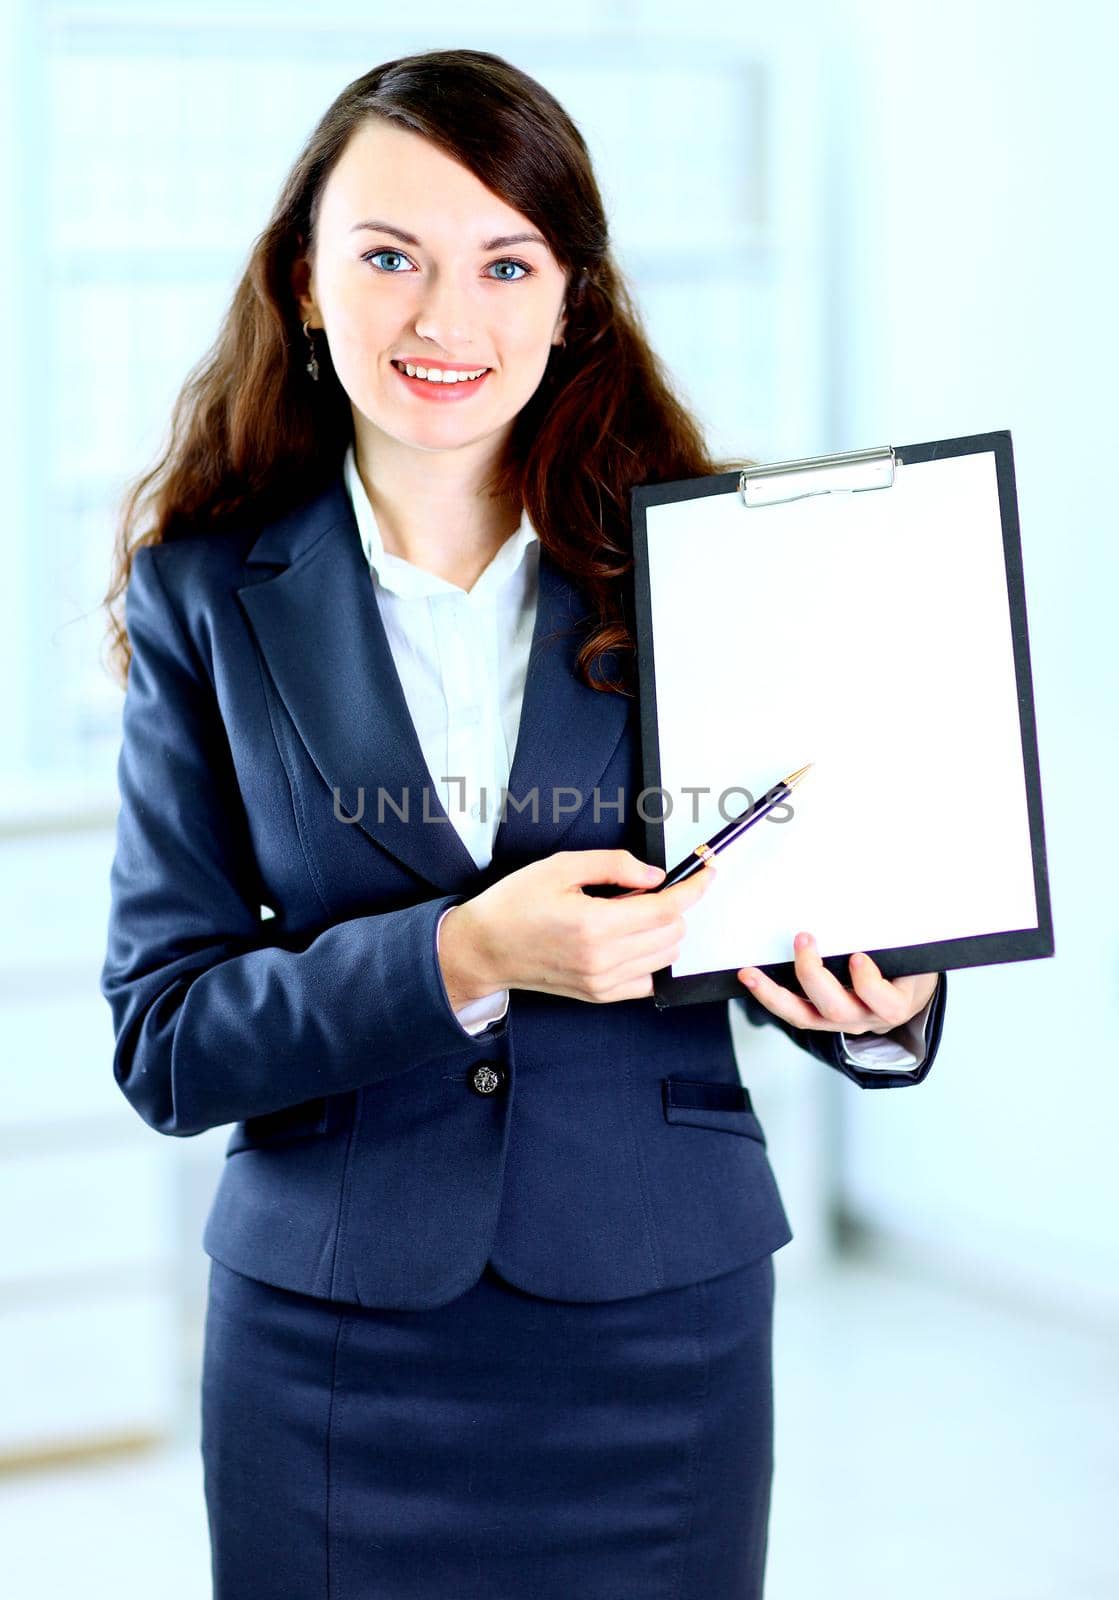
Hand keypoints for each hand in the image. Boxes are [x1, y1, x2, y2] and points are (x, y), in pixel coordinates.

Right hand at [439, 849, 716, 1005]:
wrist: (485, 948)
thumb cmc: (515, 904)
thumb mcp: (561, 867)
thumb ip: (614, 865)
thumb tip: (654, 875)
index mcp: (595, 925)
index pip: (666, 909)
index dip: (694, 888)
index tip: (707, 872)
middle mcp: (603, 959)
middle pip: (673, 933)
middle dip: (673, 905)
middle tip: (641, 889)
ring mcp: (603, 982)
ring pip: (666, 956)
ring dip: (663, 930)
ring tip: (627, 912)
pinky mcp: (600, 995)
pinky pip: (649, 979)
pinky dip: (651, 956)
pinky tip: (627, 938)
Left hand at [737, 933, 938, 1035]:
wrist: (903, 996)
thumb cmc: (907, 968)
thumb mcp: (914, 952)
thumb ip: (899, 932)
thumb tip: (888, 886)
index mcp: (894, 1002)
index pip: (884, 1002)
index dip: (868, 983)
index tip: (858, 956)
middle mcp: (864, 1017)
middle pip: (836, 1008)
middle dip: (814, 974)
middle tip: (804, 940)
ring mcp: (839, 1021)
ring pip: (804, 1016)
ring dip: (774, 994)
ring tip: (751, 974)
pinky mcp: (819, 1018)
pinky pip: (792, 1012)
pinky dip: (770, 997)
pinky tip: (752, 979)